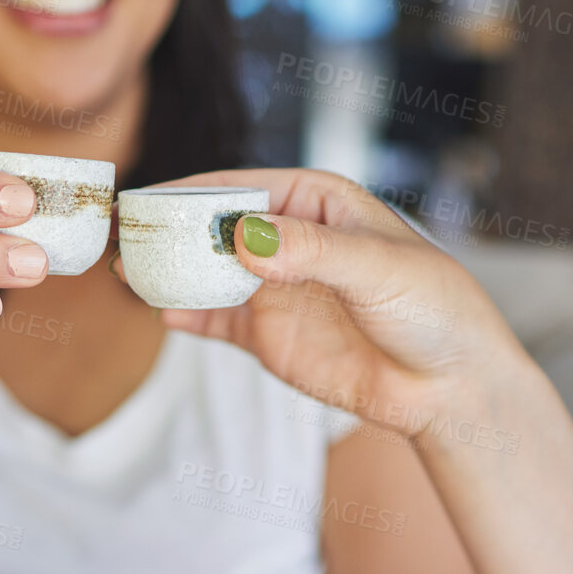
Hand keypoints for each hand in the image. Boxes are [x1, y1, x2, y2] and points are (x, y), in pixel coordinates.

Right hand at [154, 169, 532, 441]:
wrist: (448, 385)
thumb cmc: (432, 309)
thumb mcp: (376, 268)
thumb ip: (310, 252)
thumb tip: (244, 238)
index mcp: (316, 203)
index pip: (242, 188)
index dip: (193, 191)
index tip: (151, 199)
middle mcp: (289, 241)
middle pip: (215, 227)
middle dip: (170, 228)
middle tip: (124, 230)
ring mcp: (275, 290)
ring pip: (209, 273)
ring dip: (170, 270)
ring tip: (129, 267)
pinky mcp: (269, 338)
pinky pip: (216, 322)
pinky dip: (186, 316)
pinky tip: (161, 312)